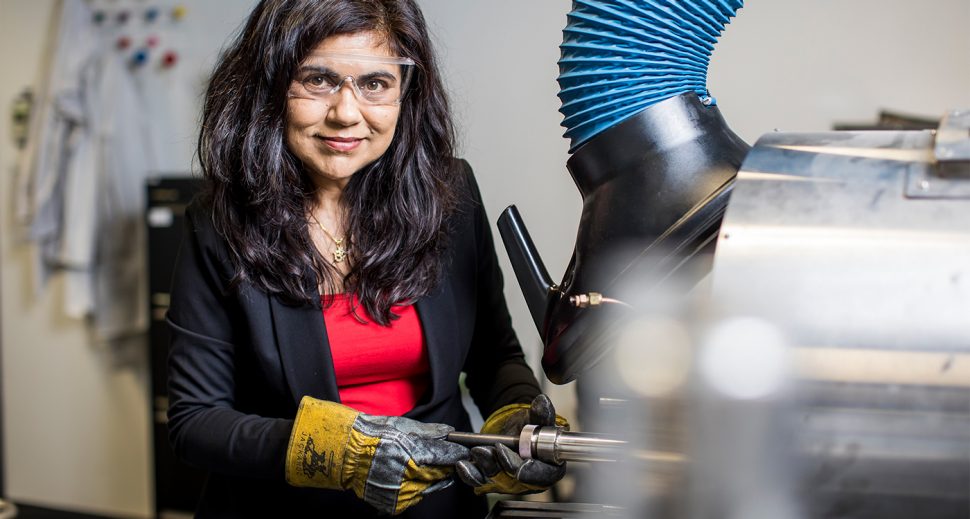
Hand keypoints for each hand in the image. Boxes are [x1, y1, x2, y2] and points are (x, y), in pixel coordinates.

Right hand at [286, 396, 468, 514]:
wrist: (344, 454)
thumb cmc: (371, 434)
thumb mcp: (401, 426)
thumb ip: (429, 432)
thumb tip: (449, 433)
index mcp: (413, 454)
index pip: (446, 457)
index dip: (458, 453)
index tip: (464, 451)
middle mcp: (409, 476)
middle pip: (441, 473)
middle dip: (445, 465)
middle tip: (442, 457)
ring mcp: (400, 493)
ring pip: (429, 487)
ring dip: (429, 478)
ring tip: (414, 464)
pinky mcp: (393, 505)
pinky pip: (413, 497)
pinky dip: (414, 488)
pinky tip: (404, 476)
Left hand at [456, 394, 568, 494]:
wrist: (514, 430)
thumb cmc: (531, 429)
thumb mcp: (538, 420)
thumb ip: (542, 415)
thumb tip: (542, 402)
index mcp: (547, 469)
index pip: (541, 475)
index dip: (530, 470)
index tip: (520, 459)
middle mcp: (527, 480)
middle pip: (514, 480)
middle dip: (501, 465)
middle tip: (491, 450)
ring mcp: (508, 482)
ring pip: (495, 480)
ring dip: (483, 467)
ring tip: (476, 451)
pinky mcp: (490, 480)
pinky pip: (479, 480)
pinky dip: (470, 473)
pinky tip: (463, 464)